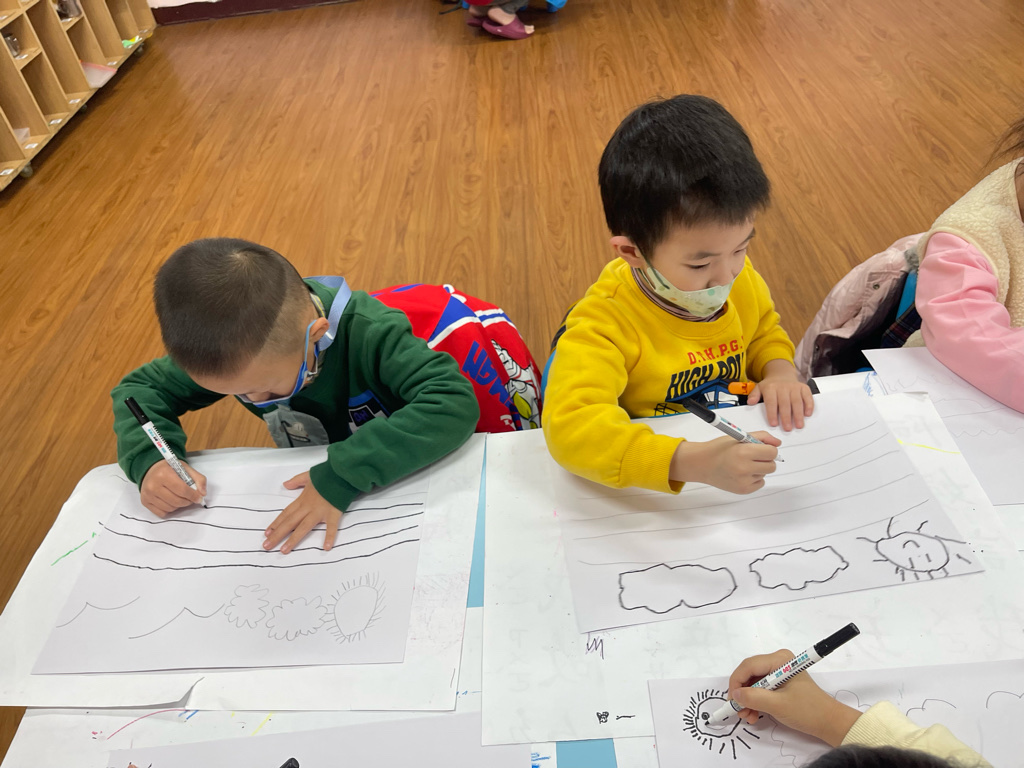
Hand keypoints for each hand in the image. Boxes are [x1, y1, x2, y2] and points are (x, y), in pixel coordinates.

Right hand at [139, 461, 206, 516]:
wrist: (151, 468)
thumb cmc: (170, 468)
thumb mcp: (185, 468)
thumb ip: (198, 479)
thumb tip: (203, 493)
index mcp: (164, 473)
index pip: (183, 490)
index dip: (194, 496)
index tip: (199, 498)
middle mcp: (153, 485)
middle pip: (177, 501)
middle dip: (188, 501)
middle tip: (190, 498)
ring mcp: (148, 494)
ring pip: (170, 508)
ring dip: (179, 505)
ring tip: (180, 498)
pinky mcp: (145, 502)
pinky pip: (162, 513)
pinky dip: (170, 509)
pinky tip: (171, 501)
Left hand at [263, 472, 341, 553]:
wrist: (341, 473)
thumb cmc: (326, 475)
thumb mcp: (308, 475)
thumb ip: (296, 481)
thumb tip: (285, 484)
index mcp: (302, 499)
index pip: (286, 514)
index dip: (276, 524)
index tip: (266, 533)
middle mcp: (308, 507)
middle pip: (290, 523)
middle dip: (277, 535)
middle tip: (266, 546)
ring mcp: (320, 512)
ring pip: (304, 527)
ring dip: (293, 539)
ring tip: (284, 550)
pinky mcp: (333, 513)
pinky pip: (331, 527)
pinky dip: (330, 536)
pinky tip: (326, 547)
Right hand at [670, 432, 779, 493]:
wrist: (702, 464)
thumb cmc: (719, 449)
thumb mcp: (738, 437)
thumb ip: (761, 437)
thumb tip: (778, 443)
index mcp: (743, 452)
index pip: (772, 452)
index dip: (768, 449)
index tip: (761, 448)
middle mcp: (744, 468)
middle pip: (772, 465)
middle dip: (765, 459)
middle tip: (752, 456)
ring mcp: (744, 481)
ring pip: (765, 473)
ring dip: (758, 468)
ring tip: (742, 464)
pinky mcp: (743, 490)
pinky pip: (760, 483)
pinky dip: (754, 477)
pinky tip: (742, 473)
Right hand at [727, 649, 860, 746]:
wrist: (829, 723)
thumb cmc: (807, 711)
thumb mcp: (777, 705)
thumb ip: (753, 698)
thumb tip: (735, 695)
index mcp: (780, 660)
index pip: (749, 666)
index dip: (736, 682)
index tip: (732, 700)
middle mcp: (778, 661)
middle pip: (750, 673)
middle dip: (742, 693)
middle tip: (738, 710)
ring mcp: (779, 672)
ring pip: (754, 682)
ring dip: (748, 700)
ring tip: (748, 716)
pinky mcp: (780, 682)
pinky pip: (761, 688)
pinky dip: (756, 701)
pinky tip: (754, 714)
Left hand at [748, 360, 813, 430]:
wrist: (781, 374)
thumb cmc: (771, 385)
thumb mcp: (759, 388)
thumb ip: (754, 395)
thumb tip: (750, 402)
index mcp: (771, 388)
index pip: (771, 402)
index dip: (772, 413)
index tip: (774, 424)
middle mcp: (783, 387)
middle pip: (785, 403)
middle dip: (786, 417)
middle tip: (787, 428)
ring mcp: (794, 387)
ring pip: (797, 402)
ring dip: (798, 414)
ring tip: (798, 425)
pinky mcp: (803, 387)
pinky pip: (807, 396)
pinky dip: (809, 405)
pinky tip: (807, 414)